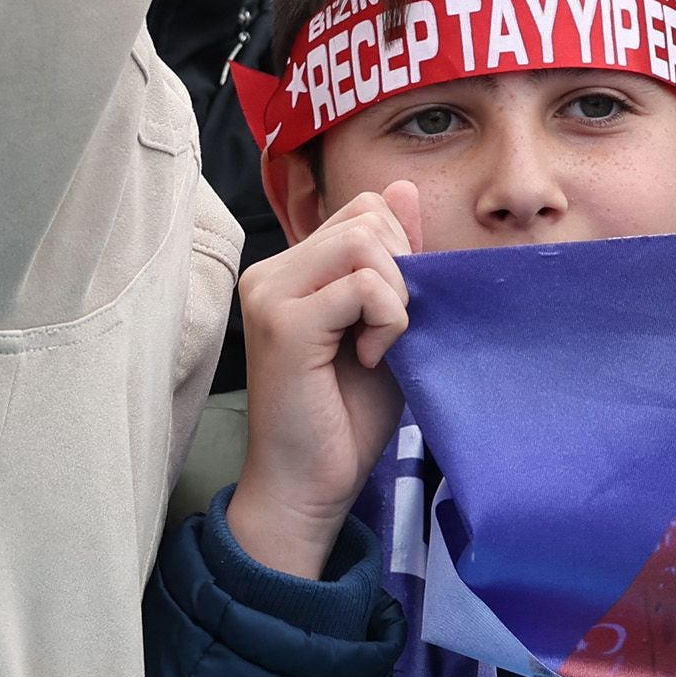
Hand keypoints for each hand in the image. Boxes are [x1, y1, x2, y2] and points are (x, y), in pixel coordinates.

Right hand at [223, 182, 421, 581]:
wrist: (309, 488)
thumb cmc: (345, 418)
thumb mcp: (385, 326)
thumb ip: (395, 261)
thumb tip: (405, 188)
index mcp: (290, 269)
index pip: (363, 210)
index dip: (401, 253)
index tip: (393, 315)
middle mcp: (270, 272)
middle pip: (368, 218)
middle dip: (403, 272)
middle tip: (388, 333)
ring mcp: (270, 293)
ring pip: (366, 242)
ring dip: (396, 298)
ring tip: (379, 345)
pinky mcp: (283, 323)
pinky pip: (363, 285)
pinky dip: (388, 321)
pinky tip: (369, 358)